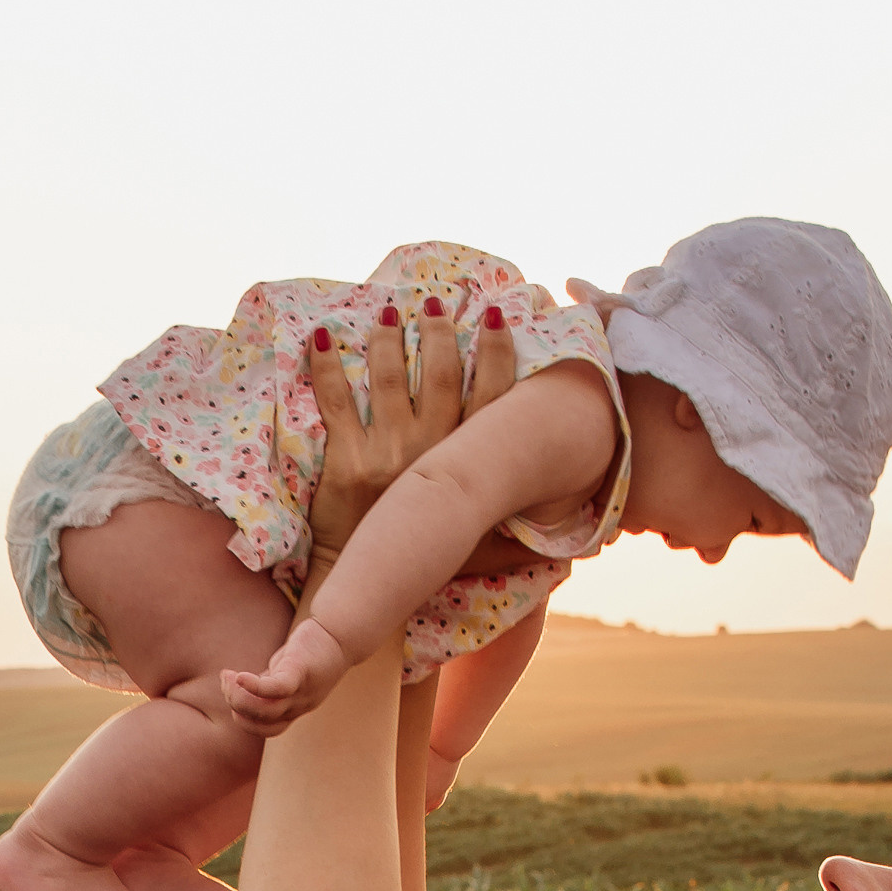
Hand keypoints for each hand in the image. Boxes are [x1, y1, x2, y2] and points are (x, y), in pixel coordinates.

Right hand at [222, 613, 350, 739]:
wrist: (341, 633)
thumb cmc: (309, 652)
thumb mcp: (285, 672)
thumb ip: (267, 682)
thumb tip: (241, 685)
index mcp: (294, 708)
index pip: (266, 729)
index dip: (243, 717)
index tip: (230, 692)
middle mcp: (299, 706)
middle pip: (262, 722)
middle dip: (236, 705)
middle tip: (226, 681)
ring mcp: (302, 692)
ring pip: (266, 711)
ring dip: (239, 697)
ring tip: (228, 677)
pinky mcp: (301, 671)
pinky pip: (277, 689)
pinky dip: (255, 687)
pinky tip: (239, 677)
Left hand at [301, 292, 515, 561]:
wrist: (366, 587)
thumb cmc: (423, 566)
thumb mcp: (481, 555)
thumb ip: (517, 544)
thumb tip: (570, 551)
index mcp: (464, 467)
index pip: (491, 397)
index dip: (496, 352)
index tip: (498, 316)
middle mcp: (430, 454)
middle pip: (441, 376)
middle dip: (439, 333)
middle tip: (435, 304)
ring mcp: (387, 455)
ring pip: (389, 379)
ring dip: (387, 339)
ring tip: (386, 312)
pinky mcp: (346, 463)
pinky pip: (335, 402)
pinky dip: (325, 367)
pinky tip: (321, 336)